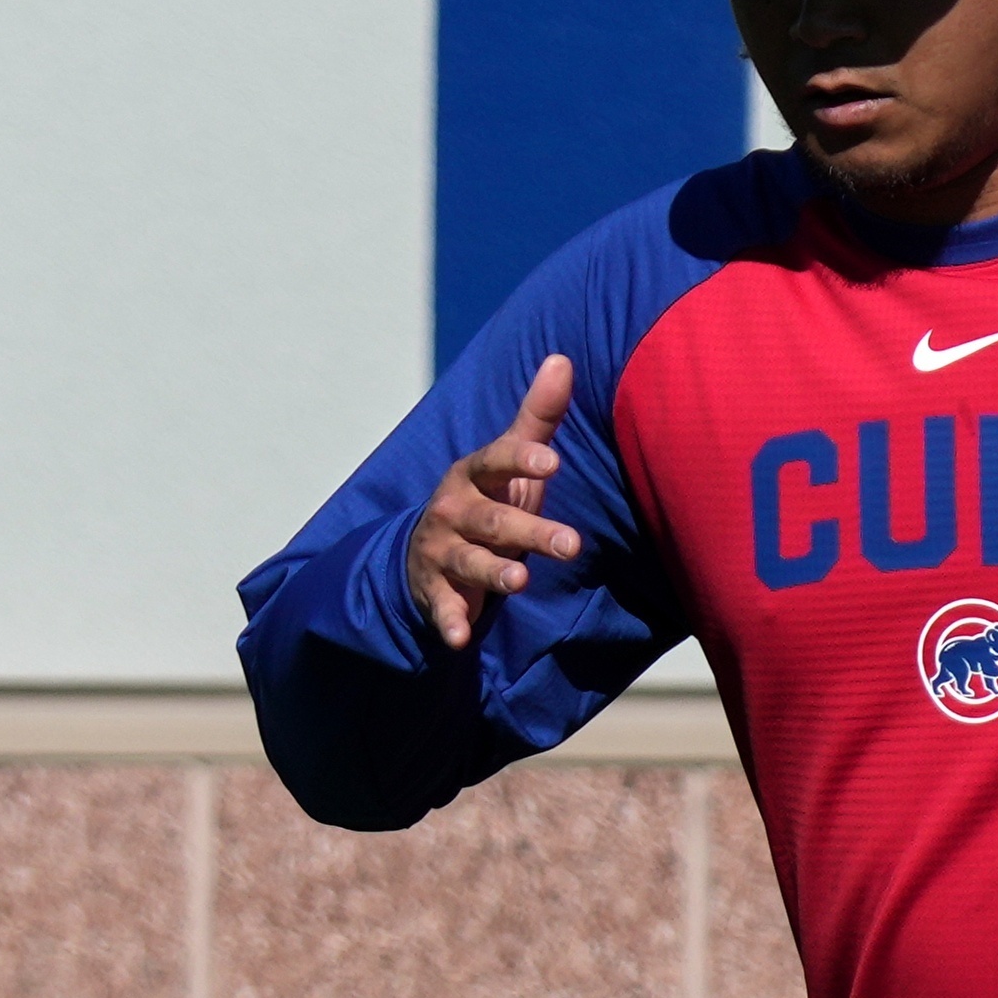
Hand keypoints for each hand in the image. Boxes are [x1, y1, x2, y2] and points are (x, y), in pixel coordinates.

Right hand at [412, 355, 588, 649]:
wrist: (425, 551)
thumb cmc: (486, 500)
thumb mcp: (508, 462)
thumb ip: (537, 416)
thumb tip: (562, 359)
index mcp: (472, 475)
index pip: (495, 460)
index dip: (522, 459)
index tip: (553, 461)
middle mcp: (452, 510)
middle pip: (493, 521)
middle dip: (530, 532)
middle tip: (572, 544)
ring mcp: (440, 552)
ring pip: (469, 563)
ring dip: (492, 573)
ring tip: (520, 581)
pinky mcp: (434, 591)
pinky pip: (442, 608)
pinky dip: (448, 622)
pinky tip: (460, 638)